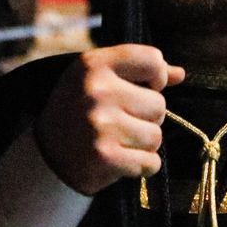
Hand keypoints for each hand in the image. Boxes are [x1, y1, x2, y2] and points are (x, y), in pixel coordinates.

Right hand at [36, 45, 186, 195]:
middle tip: (119, 123)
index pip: (152, 60)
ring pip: (156, 136)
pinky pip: (151, 163)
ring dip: (143, 144)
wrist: (45, 156)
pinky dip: (142, 166)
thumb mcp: (98, 78)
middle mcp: (96, 91)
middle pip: (159, 105)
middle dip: (146, 118)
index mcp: (94, 64)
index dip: (157, 77)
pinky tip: (120, 161)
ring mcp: (100, 124)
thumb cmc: (79, 110)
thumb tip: (180, 74)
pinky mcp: (105, 156)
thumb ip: (138, 71)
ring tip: (117, 142)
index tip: (146, 88)